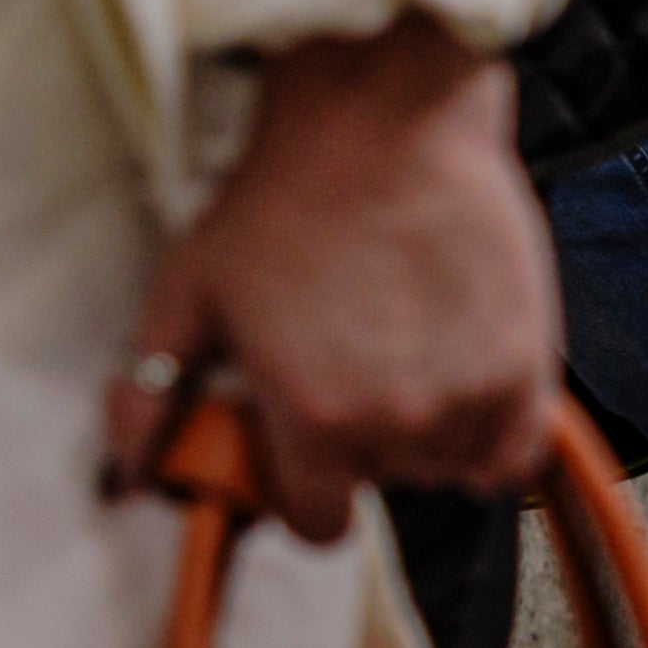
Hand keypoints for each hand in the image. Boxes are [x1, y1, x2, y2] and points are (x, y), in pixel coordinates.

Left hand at [110, 22, 555, 540]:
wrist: (388, 122)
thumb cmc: (283, 199)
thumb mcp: (188, 294)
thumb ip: (150, 397)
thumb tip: (122, 479)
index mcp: (310, 418)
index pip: (318, 525)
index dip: (308, 493)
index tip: (309, 455)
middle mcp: (395, 420)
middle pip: (386, 485)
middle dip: (367, 446)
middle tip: (355, 372)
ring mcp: (469, 392)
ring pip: (450, 467)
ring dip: (432, 436)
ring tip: (411, 364)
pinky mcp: (526, 360)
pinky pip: (519, 450)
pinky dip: (496, 435)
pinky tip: (468, 389)